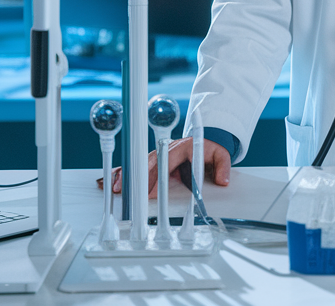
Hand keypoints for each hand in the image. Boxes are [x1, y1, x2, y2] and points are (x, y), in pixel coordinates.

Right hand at [97, 138, 231, 194]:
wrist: (204, 142)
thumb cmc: (209, 150)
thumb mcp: (220, 155)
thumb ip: (223, 166)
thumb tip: (223, 180)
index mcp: (181, 146)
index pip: (166, 161)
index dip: (156, 176)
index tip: (149, 191)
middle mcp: (166, 149)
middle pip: (148, 163)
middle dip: (136, 178)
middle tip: (124, 192)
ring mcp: (159, 155)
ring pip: (140, 166)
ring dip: (127, 177)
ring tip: (114, 188)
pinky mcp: (154, 162)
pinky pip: (138, 168)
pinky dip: (125, 175)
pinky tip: (111, 182)